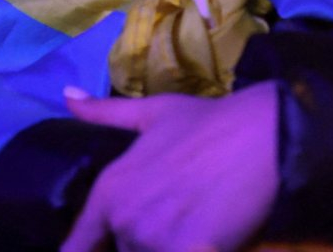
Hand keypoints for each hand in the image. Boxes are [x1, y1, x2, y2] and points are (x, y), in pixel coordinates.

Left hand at [61, 81, 280, 251]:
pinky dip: (193, 248)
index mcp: (109, 190)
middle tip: (176, 215)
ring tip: (196, 222)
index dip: (90, 248)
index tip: (107, 243)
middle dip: (144, 243)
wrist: (265, 136)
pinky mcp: (189, 251)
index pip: (79, 244)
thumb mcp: (153, 112)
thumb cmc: (210, 124)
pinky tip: (208, 239)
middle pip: (125, 250)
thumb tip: (67, 96)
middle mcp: (123, 219)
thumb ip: (105, 114)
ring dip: (169, 246)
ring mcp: (154, 239)